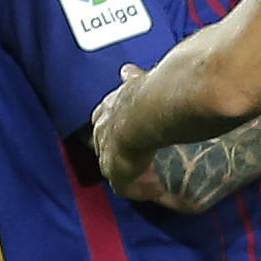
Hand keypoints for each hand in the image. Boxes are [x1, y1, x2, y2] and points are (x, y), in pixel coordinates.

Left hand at [89, 66, 156, 197]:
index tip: (134, 134)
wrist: (146, 110)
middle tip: (144, 161)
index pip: (106, 121)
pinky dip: (141, 190)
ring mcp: (107, 153)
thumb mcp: (137, 82)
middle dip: (123, 153)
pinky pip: (126, 187)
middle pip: (107, 145)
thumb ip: (133, 78)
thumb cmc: (148, 93)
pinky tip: (157, 190)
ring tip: (153, 180)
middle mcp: (103, 131)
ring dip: (134, 174)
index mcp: (107, 110)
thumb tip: (127, 69)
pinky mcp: (116, 172)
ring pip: (116, 168)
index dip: (119, 129)